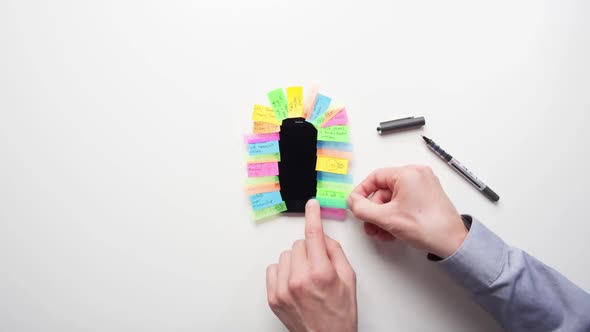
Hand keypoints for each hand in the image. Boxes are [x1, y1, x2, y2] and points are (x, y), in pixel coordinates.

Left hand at [266, 199, 356, 331]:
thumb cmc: (340, 314)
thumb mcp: (348, 280)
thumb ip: (335, 253)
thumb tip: (323, 237)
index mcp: (321, 273)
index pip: (314, 234)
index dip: (313, 216)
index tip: (311, 205)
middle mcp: (299, 279)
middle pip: (300, 244)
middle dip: (310, 250)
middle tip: (318, 267)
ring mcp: (283, 289)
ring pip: (286, 255)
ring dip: (296, 261)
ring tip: (306, 279)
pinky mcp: (273, 297)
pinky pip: (274, 268)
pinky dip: (284, 272)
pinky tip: (295, 284)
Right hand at [346, 165, 466, 257]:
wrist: (453, 243)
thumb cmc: (427, 227)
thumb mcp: (386, 218)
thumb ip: (363, 208)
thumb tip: (352, 201)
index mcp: (408, 173)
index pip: (375, 177)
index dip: (361, 192)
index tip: (355, 204)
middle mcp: (417, 175)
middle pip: (384, 190)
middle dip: (374, 211)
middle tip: (369, 225)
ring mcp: (424, 185)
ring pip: (393, 199)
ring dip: (383, 216)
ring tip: (381, 232)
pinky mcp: (428, 196)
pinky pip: (404, 202)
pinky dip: (395, 215)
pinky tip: (392, 231)